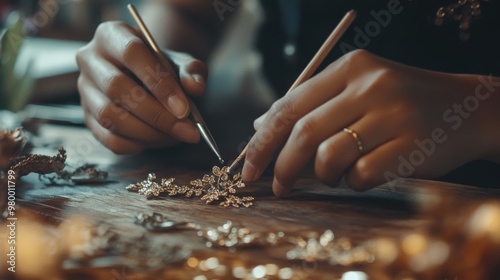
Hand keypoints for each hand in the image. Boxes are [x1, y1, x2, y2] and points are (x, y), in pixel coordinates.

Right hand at [76, 21, 207, 153]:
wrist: (147, 79)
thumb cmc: (163, 68)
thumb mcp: (182, 63)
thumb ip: (192, 71)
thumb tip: (195, 88)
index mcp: (112, 35)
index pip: (132, 54)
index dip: (159, 83)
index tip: (184, 109)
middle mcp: (91, 59)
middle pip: (116, 88)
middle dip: (157, 115)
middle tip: (187, 131)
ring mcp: (85, 90)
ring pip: (110, 116)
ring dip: (148, 132)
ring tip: (175, 136)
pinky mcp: (87, 117)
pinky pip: (109, 138)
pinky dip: (138, 144)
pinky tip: (158, 140)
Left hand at [242, 50, 499, 195]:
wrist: (464, 108)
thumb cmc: (399, 101)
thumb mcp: (356, 89)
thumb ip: (310, 105)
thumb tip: (258, 125)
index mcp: (350, 68)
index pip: (289, 105)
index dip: (262, 140)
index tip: (247, 166)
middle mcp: (370, 86)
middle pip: (304, 132)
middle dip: (281, 166)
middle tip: (274, 186)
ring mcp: (393, 115)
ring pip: (330, 156)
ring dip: (322, 175)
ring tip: (333, 173)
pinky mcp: (412, 145)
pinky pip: (361, 175)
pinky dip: (352, 181)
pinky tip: (364, 172)